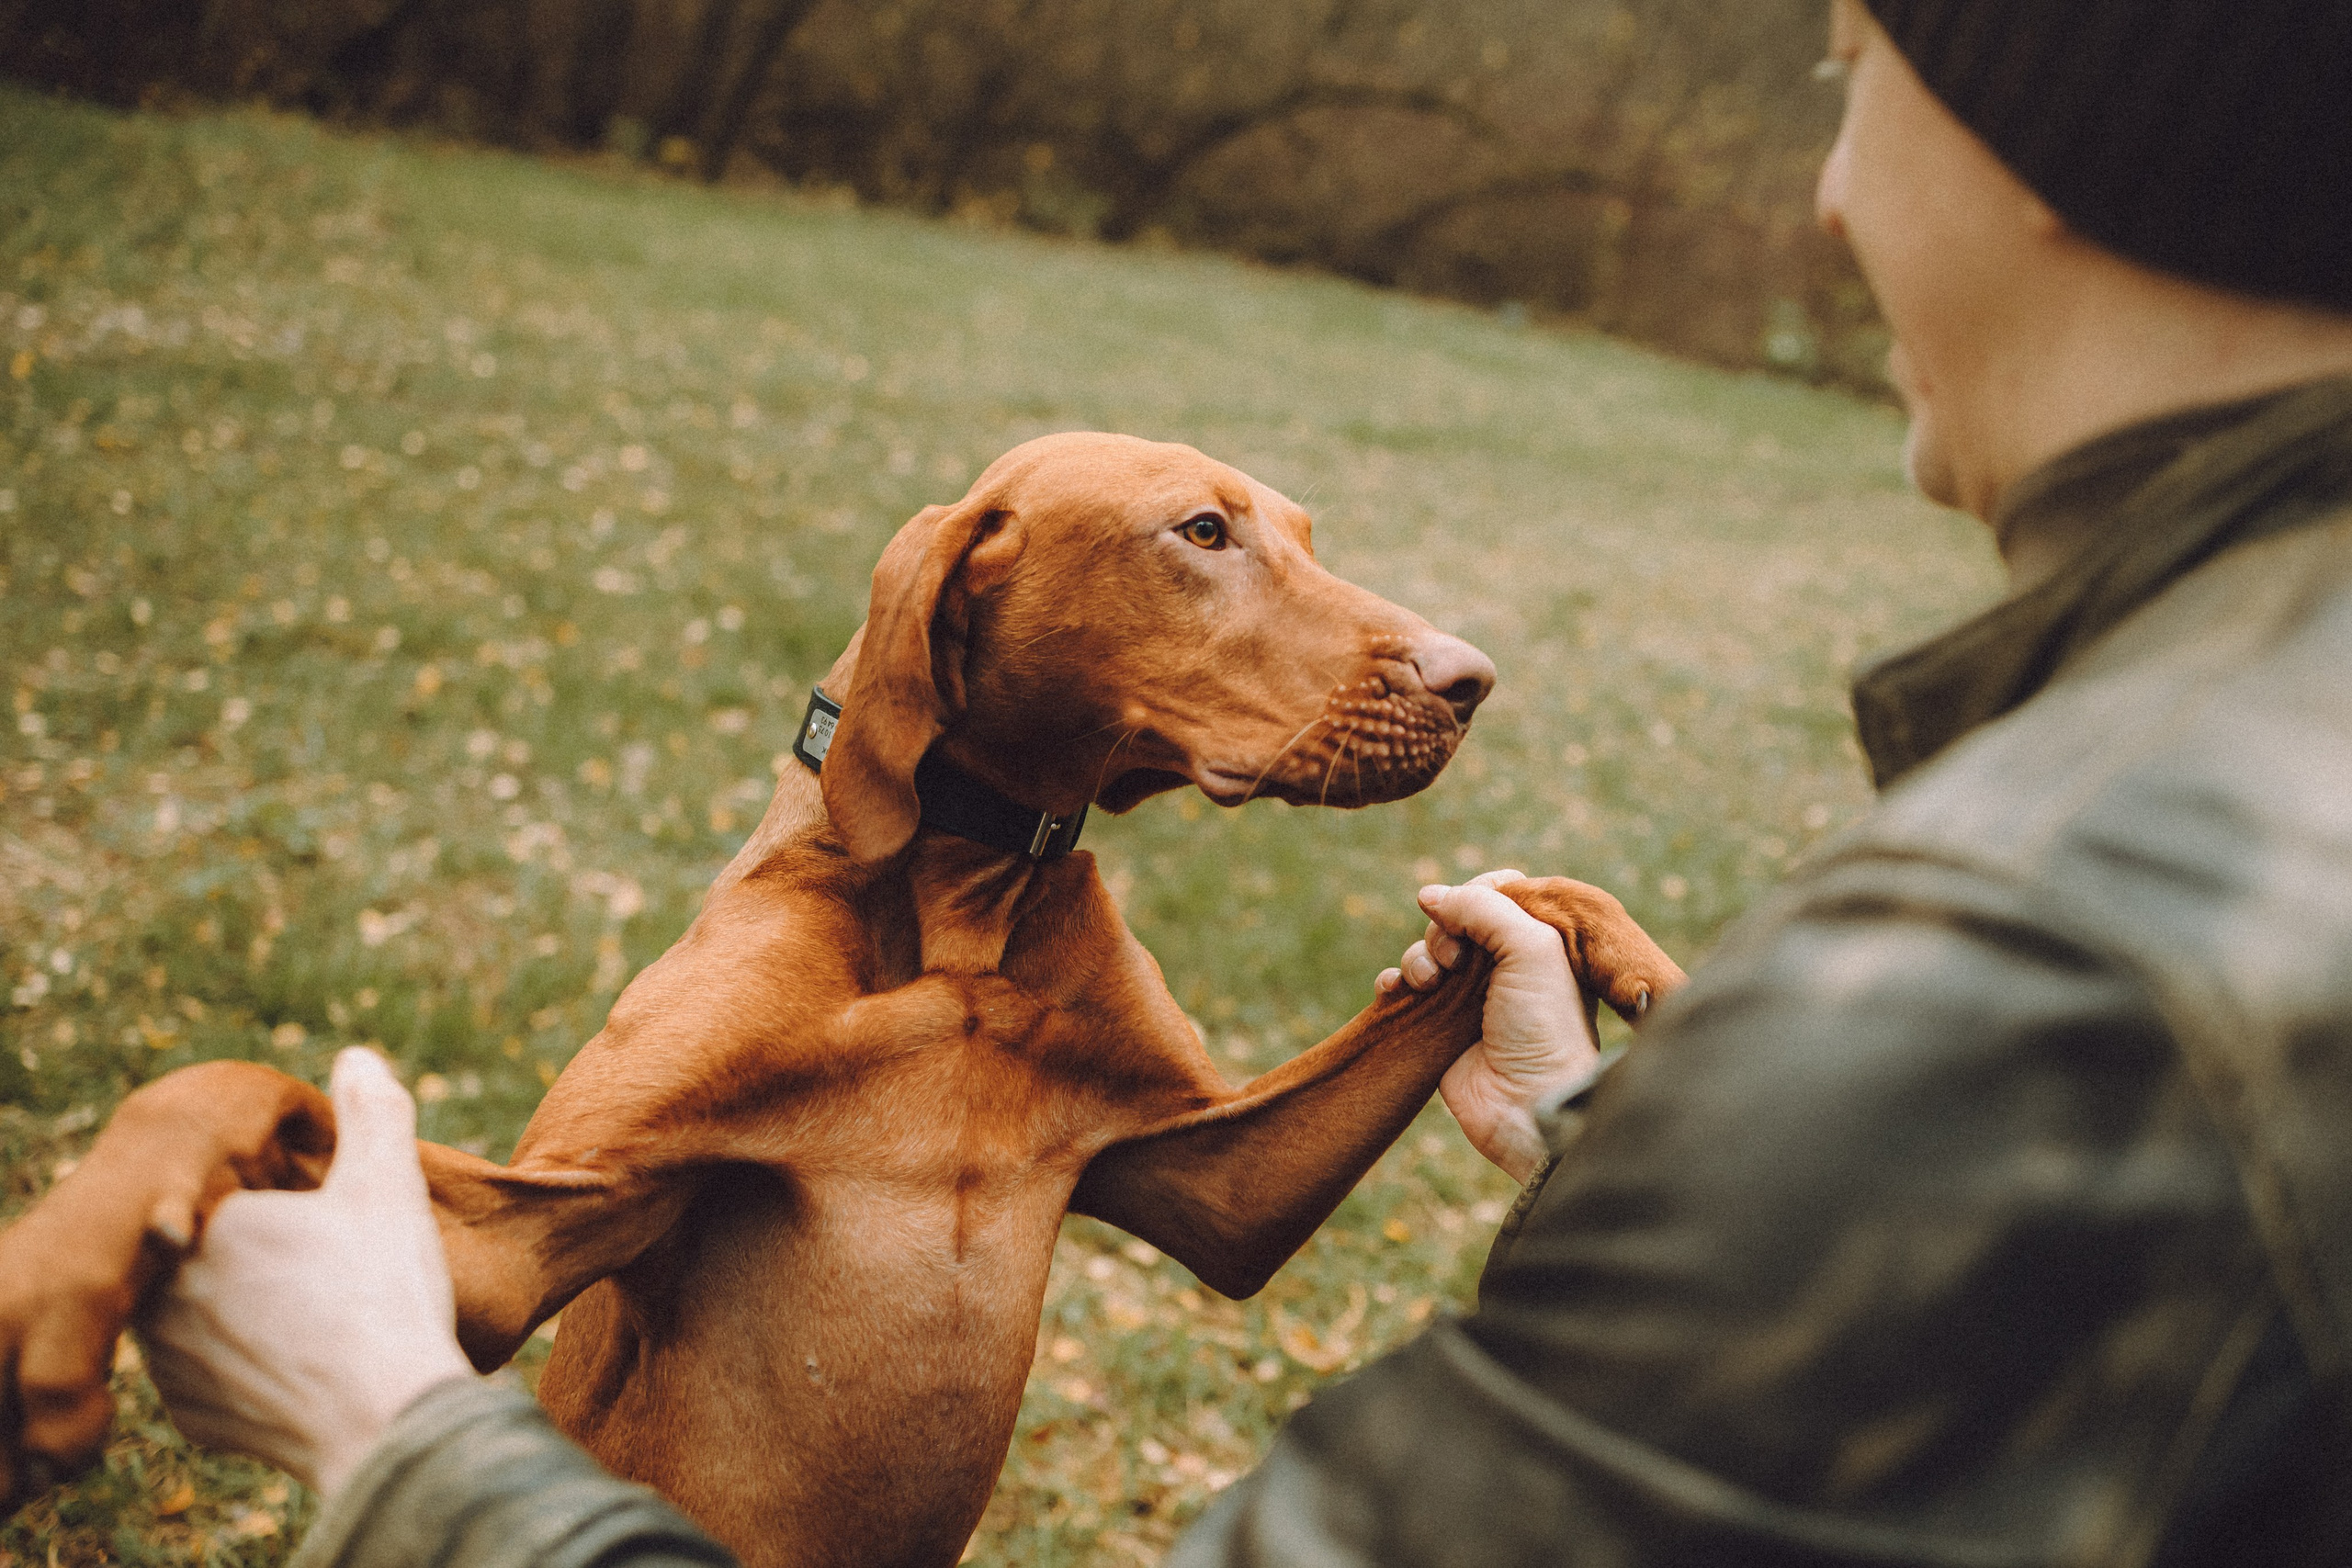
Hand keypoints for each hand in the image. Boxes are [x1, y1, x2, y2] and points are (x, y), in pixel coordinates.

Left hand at [140, 1049, 474, 1496]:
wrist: (385, 1418)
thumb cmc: (383, 1293)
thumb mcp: (388, 1184)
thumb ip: (372, 1111)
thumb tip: (356, 1057)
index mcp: (207, 1222)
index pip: (240, 1190)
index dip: (290, 1201)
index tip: (329, 1224)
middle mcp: (167, 1289)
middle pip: (219, 1249)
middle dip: (263, 1252)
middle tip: (330, 1268)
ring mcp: (172, 1359)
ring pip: (208, 1310)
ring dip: (248, 1306)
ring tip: (320, 1313)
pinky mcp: (190, 1413)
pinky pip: (213, 1372)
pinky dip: (251, 1363)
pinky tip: (304, 1360)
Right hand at [1377, 870, 1597, 1182]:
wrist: (1529, 1106)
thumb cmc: (1544, 1027)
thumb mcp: (1531, 949)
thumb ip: (1484, 907)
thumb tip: (1429, 895)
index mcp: (1537, 942)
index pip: (1499, 891)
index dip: (1478, 894)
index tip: (1473, 912)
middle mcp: (1502, 965)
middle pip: (1455, 917)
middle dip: (1445, 929)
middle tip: (1456, 959)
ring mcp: (1467, 995)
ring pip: (1426, 949)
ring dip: (1419, 956)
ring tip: (1429, 983)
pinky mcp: (1436, 1025)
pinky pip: (1402, 986)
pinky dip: (1393, 981)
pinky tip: (1395, 990)